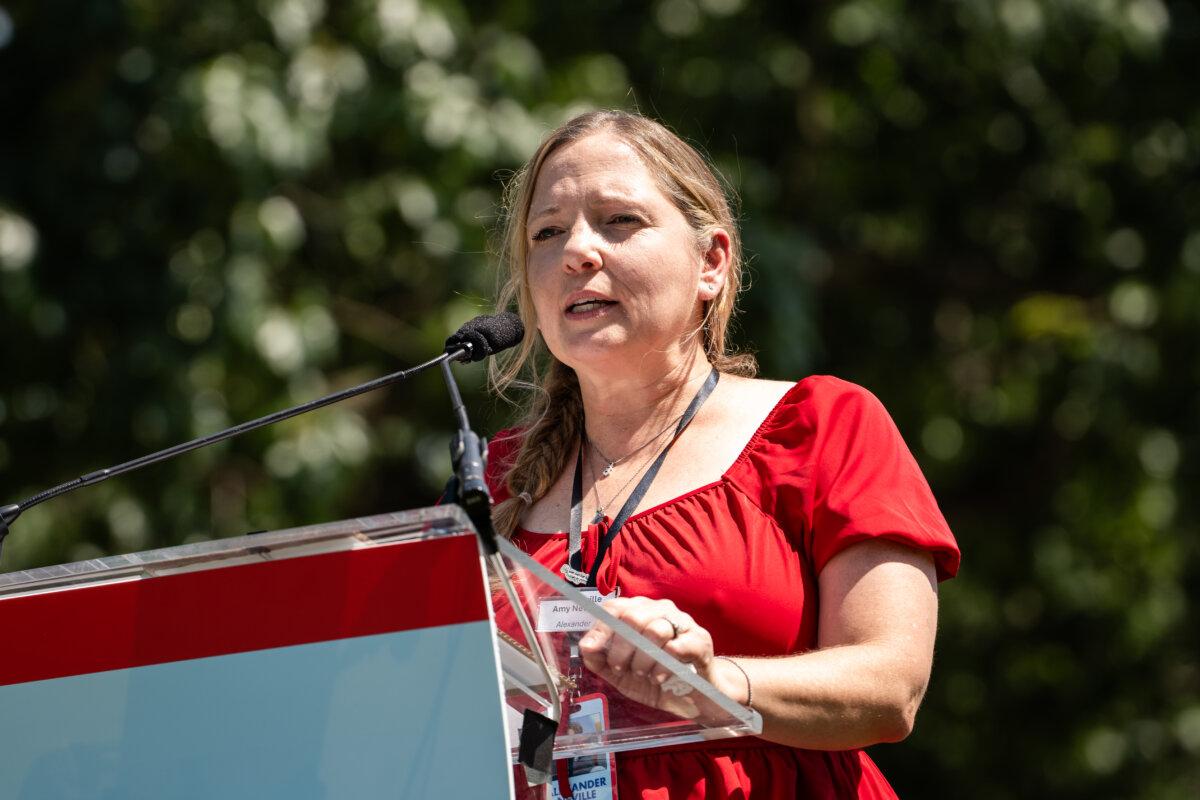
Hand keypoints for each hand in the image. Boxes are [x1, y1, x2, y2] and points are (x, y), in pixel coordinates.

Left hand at [577, 596, 717, 717]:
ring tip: (643, 673)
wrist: (694, 698)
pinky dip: (662, 666)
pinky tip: (660, 677)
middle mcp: (661, 611)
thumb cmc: (656, 679)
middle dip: (621, 648)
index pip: (615, 608)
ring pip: (654, 630)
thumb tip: (585, 646)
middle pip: (632, 617)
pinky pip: (675, 647)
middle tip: (621, 667)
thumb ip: (600, 661)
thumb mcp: (622, 675)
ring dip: (642, 658)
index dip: (600, 628)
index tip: (593, 649)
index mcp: (640, 612)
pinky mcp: (699, 640)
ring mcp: (682, 623)